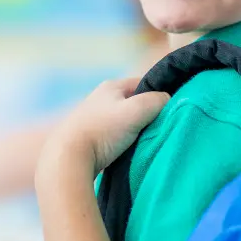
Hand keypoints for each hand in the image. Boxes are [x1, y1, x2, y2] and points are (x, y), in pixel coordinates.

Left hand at [39, 78, 169, 181]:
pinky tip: (130, 150)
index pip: (145, 83)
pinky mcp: (90, 137)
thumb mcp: (136, 110)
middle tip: (161, 127)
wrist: (69, 157)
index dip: (160, 94)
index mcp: (111, 86)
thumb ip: (157, 101)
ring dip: (137, 129)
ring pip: (126, 120)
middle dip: (149, 114)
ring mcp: (94, 118)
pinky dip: (125, 141)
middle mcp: (101, 98)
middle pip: (135, 102)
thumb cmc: (103, 131)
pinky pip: (116, 135)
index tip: (171, 110)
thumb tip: (169, 101)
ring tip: (146, 141)